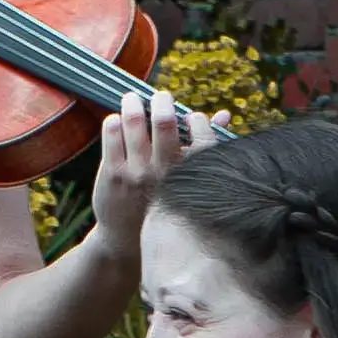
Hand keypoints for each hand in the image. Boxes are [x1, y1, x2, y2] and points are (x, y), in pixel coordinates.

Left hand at [85, 86, 223, 245]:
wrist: (125, 239)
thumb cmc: (162, 202)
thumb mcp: (187, 181)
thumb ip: (205, 145)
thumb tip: (224, 115)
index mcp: (188, 176)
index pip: (201, 136)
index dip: (197, 121)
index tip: (190, 118)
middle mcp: (164, 173)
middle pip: (164, 123)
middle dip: (162, 102)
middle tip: (160, 97)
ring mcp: (137, 173)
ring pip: (133, 122)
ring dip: (133, 105)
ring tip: (132, 100)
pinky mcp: (113, 173)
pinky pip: (112, 133)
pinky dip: (114, 121)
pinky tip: (117, 121)